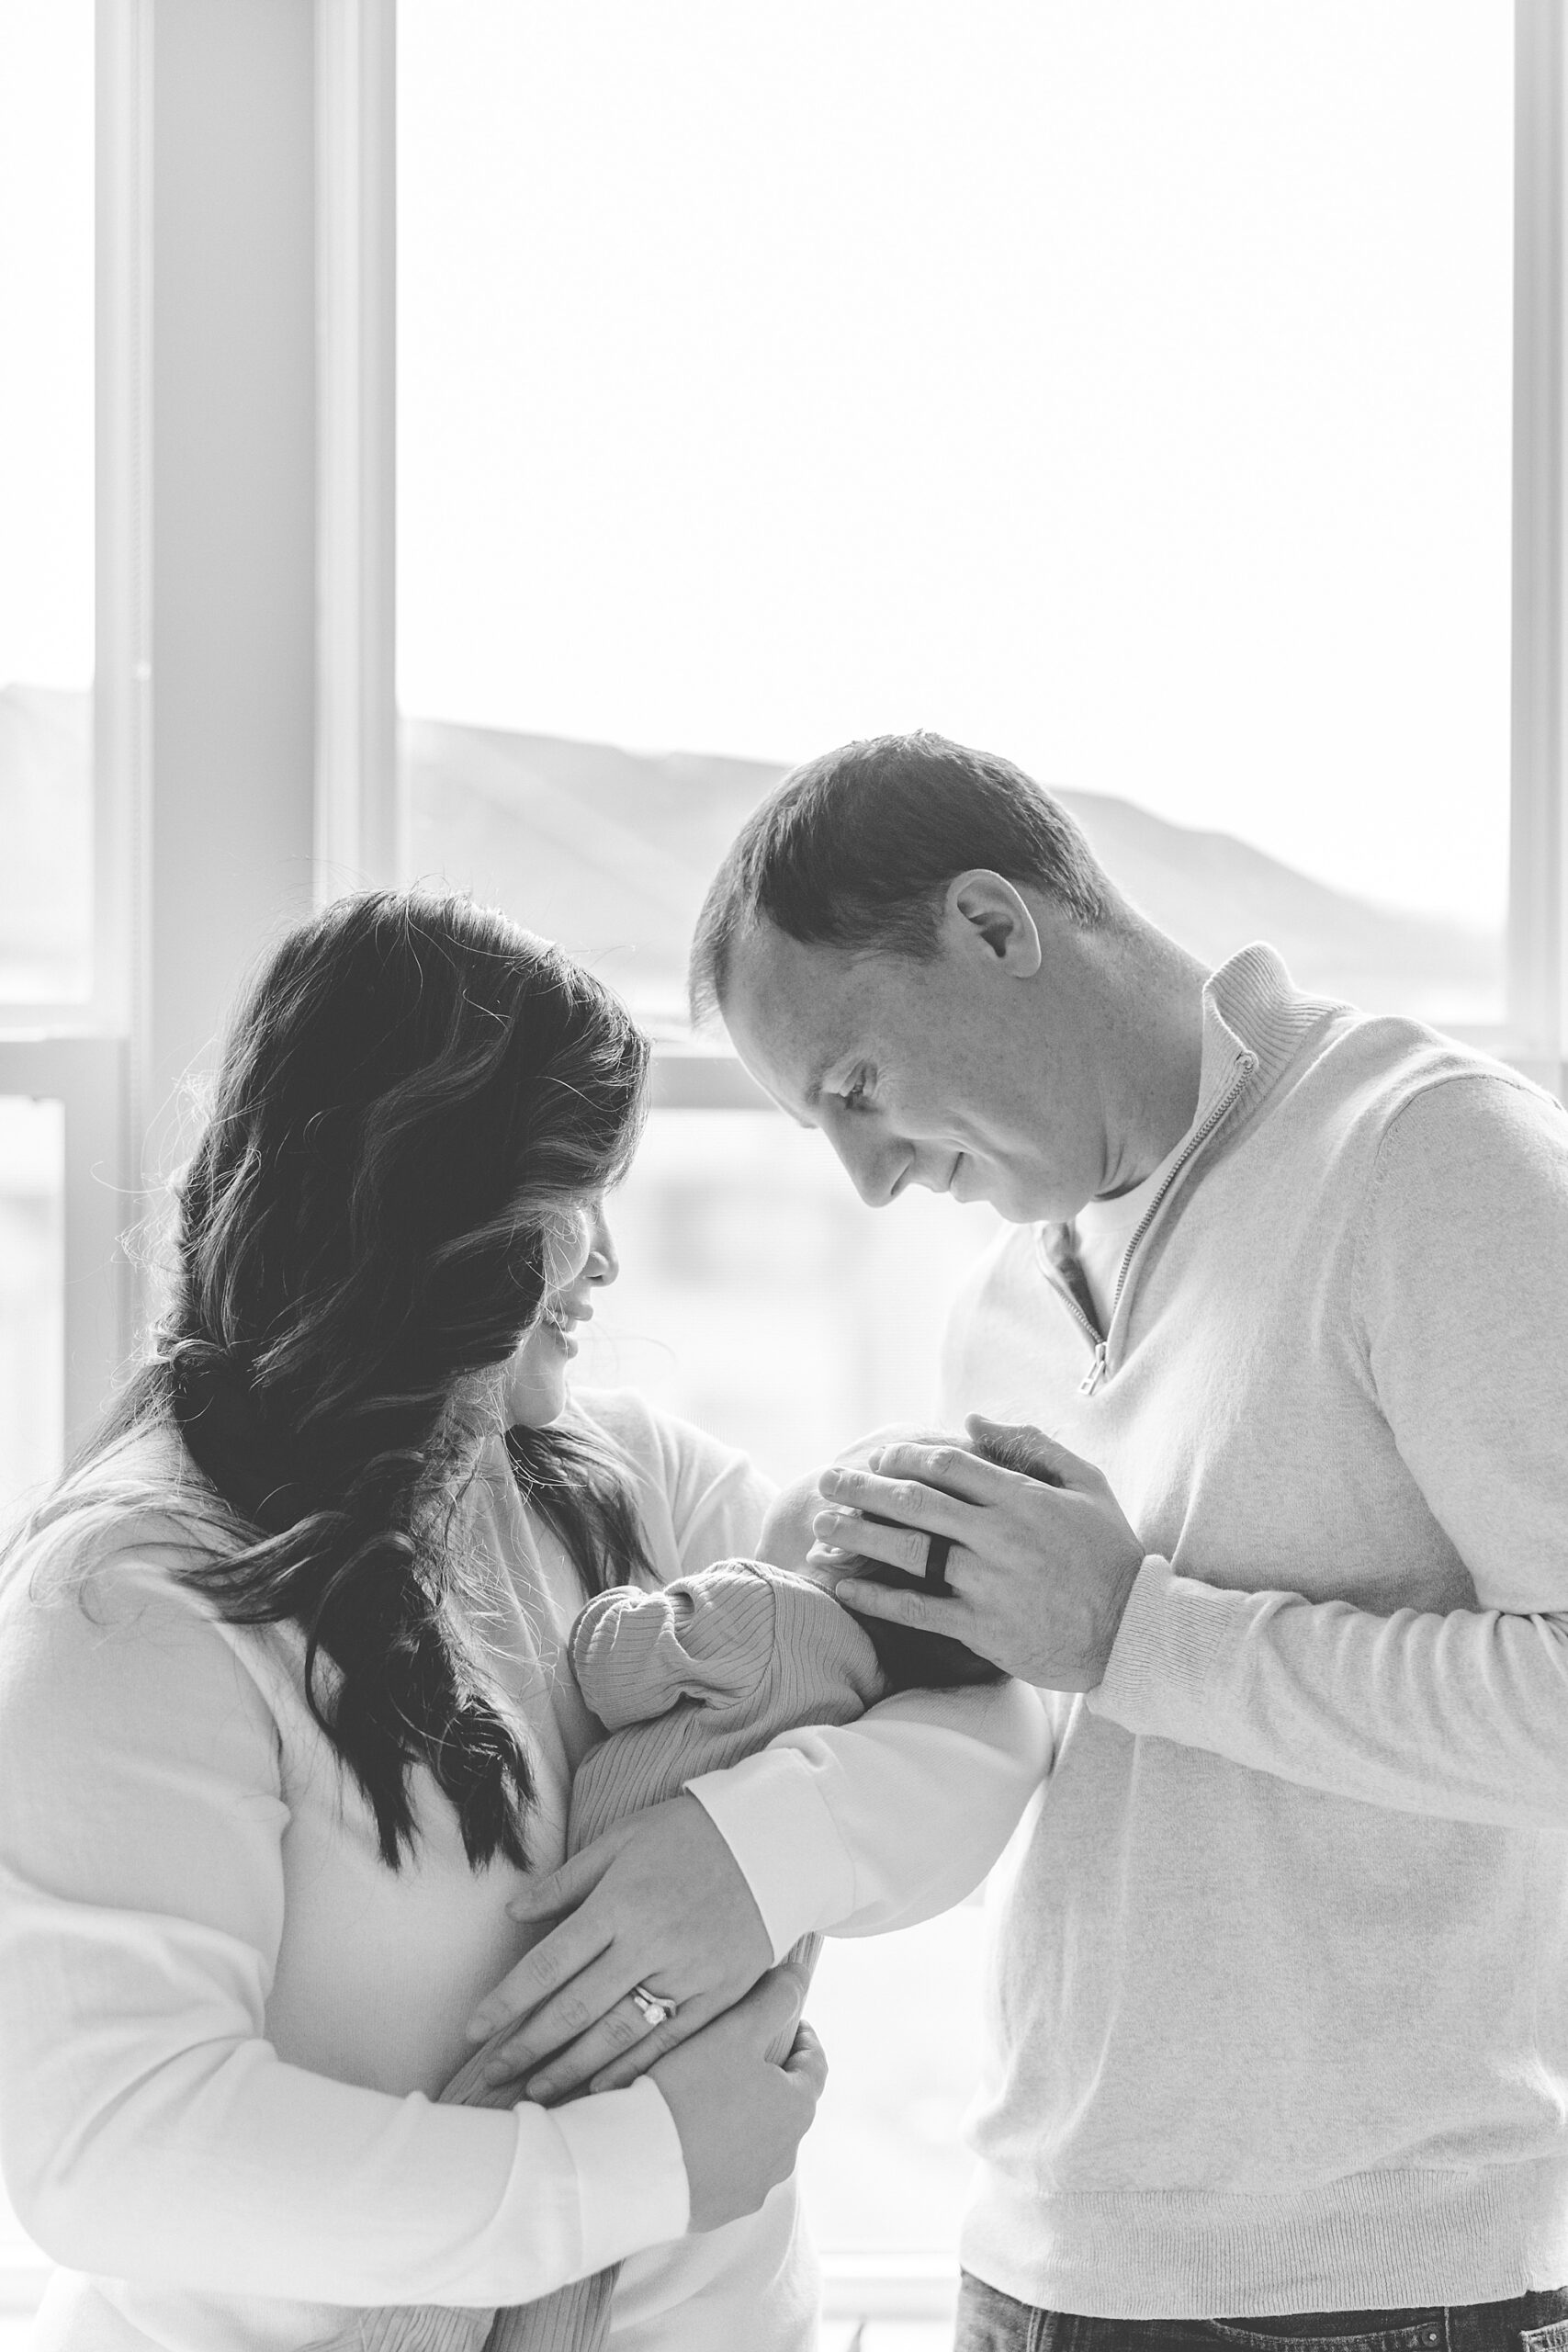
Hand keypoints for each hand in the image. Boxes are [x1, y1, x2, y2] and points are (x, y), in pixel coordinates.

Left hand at [463, 1794, 773, 2102]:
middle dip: (529, 2045)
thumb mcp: (623, 1839)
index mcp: (619, 1904)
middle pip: (576, 2008)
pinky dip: (633, 2070)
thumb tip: (514, 1912)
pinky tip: (602, 2090)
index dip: (507, 2001)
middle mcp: (649, 1945)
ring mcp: (686, 1974)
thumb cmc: (689, 1833)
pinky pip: (669, 2042)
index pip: (549, 1963)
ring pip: (618, 2035)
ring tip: (537, 2092)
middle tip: (494, 2074)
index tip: (473, 2029)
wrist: (775, 1841)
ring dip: (572, 2069)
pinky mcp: (718, 1995)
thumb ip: (567, 1881)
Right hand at [649, 1966, 826, 2233]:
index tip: (787, 2022)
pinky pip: (726, 2171)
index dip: (801, 2037)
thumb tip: (799, 1975)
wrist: (634, 2166)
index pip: (814, 2065)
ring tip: (705, 2093)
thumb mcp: (734, 2031)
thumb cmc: (689, 2091)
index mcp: (796, 2109)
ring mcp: (752, 2187)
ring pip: (757, 2140)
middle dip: (768, 2076)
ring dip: (742, 2116)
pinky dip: (716, 2150)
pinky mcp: (720, 2210)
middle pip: (785, 2104)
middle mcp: (784, 2154)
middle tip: (738, 2052)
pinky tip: (686, 2133)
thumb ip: (773, 2000)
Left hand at [811, 1414, 1145, 1690]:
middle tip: (827, 1480)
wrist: (1132, 1633)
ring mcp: (987, 1583)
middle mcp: (999, 1536)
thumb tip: (973, 1420)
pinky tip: (842, 1586)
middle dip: (862, 1487)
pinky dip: (873, 1596)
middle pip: (914, 1501)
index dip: (903, 1455)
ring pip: (907, 1551)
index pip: (946, 1462)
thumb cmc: (1110, 1553)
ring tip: (820, 1528)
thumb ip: (1032, 1445)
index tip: (878, 1456)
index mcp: (1022, 1497)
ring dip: (856, 1536)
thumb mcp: (1087, 1484)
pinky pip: (915, 1609)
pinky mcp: (981, 1629)